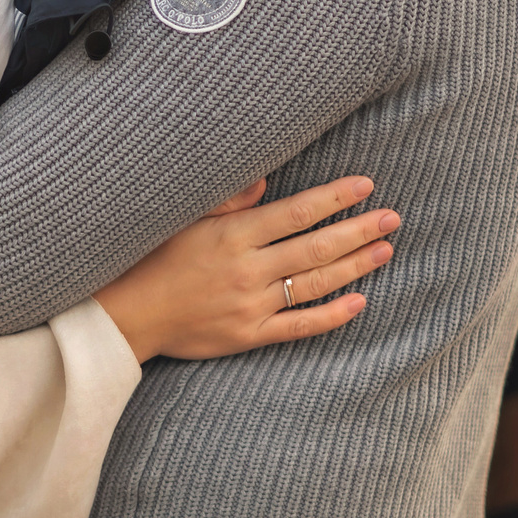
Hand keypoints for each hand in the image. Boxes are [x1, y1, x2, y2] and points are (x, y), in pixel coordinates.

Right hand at [94, 176, 398, 363]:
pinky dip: (331, 315)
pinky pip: (300, 326)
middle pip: (316, 247)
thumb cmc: (151, 257)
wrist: (126, 314)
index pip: (297, 212)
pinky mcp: (250, 336)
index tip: (366, 186)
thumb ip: (227, 200)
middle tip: (392, 218)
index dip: (336, 198)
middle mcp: (248, 270)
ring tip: (385, 251)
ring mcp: (252, 306)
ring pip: (314, 283)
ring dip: (354, 266)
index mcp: (233, 235)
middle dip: (358, 231)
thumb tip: (267, 181)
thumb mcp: (183, 218)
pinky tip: (358, 302)